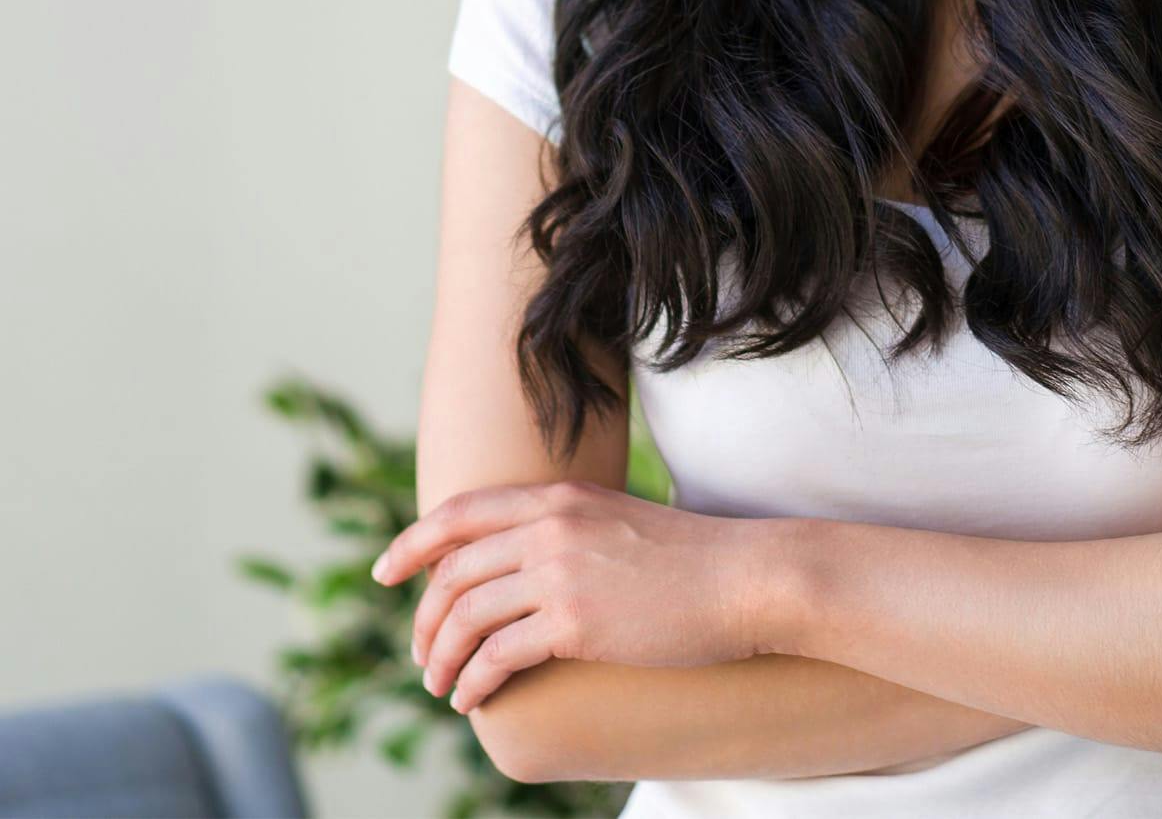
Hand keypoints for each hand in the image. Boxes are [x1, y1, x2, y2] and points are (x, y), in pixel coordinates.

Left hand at [371, 480, 774, 712]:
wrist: (743, 578)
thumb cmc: (689, 558)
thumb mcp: (617, 522)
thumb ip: (568, 531)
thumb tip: (525, 563)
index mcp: (559, 497)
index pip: (459, 512)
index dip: (412, 543)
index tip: (384, 572)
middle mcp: (551, 526)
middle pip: (452, 571)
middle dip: (423, 618)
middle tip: (421, 653)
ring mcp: (561, 573)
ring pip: (465, 616)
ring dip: (439, 657)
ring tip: (441, 685)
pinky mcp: (575, 622)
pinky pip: (496, 656)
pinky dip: (472, 681)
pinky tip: (472, 699)